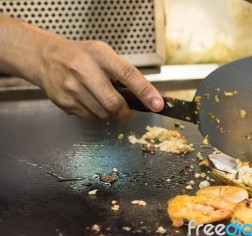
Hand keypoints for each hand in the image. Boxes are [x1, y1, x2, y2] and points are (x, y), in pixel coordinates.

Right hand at [39, 39, 163, 119]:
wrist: (46, 58)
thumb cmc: (82, 56)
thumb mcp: (104, 54)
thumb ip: (124, 73)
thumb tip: (147, 96)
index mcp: (99, 54)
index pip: (127, 74)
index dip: (145, 91)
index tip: (157, 104)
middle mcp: (82, 69)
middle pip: (114, 103)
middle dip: (125, 111)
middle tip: (126, 110)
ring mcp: (71, 87)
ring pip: (103, 114)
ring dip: (110, 113)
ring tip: (102, 99)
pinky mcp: (64, 102)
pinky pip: (90, 118)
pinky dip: (96, 114)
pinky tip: (90, 102)